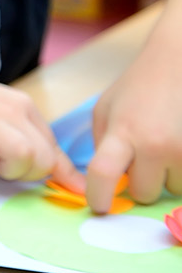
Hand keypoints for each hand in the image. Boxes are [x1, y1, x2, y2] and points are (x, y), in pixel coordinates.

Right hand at [0, 64, 82, 188]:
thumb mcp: (3, 119)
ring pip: (23, 156)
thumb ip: (38, 146)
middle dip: (24, 173)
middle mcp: (8, 108)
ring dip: (5, 169)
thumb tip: (79, 185)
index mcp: (23, 105)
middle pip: (43, 159)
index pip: (53, 151)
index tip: (17, 167)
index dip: (37, 169)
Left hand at [87, 21, 181, 211]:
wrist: (176, 64)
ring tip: (161, 146)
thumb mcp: (105, 110)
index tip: (99, 207)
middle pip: (143, 193)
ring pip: (171, 190)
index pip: (103, 173)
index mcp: (123, 132)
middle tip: (140, 160)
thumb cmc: (137, 88)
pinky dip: (181, 171)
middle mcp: (155, 145)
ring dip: (165, 177)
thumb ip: (102, 145)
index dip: (98, 196)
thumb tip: (105, 181)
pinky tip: (176, 147)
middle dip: (140, 182)